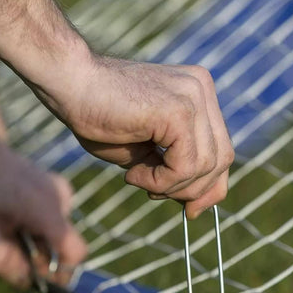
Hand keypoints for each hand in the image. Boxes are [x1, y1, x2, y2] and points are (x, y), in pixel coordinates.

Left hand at [0, 133, 86, 287]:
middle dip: (42, 255)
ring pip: (59, 232)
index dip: (64, 271)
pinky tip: (20, 215)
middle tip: (14, 250)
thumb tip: (26, 281)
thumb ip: (2, 261)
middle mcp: (61, 200)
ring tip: (12, 228)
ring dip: (40, 240)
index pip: (75, 251)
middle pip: (63, 244)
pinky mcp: (61, 188)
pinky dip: (41, 225)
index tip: (47, 280)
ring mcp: (63, 191)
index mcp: (44, 209)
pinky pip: (57, 217)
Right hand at [63, 58, 234, 218]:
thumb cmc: (101, 117)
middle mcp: (202, 91)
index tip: (192, 209)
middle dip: (195, 191)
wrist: (69, 83)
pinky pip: (185, 166)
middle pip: (222, 160)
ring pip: (206, 167)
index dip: (211, 186)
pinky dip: (160, 181)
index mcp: (199, 95)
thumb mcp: (148, 152)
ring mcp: (194, 97)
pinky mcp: (179, 110)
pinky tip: (134, 174)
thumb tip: (197, 204)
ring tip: (138, 178)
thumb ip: (176, 170)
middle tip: (157, 194)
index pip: (222, 151)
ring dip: (170, 187)